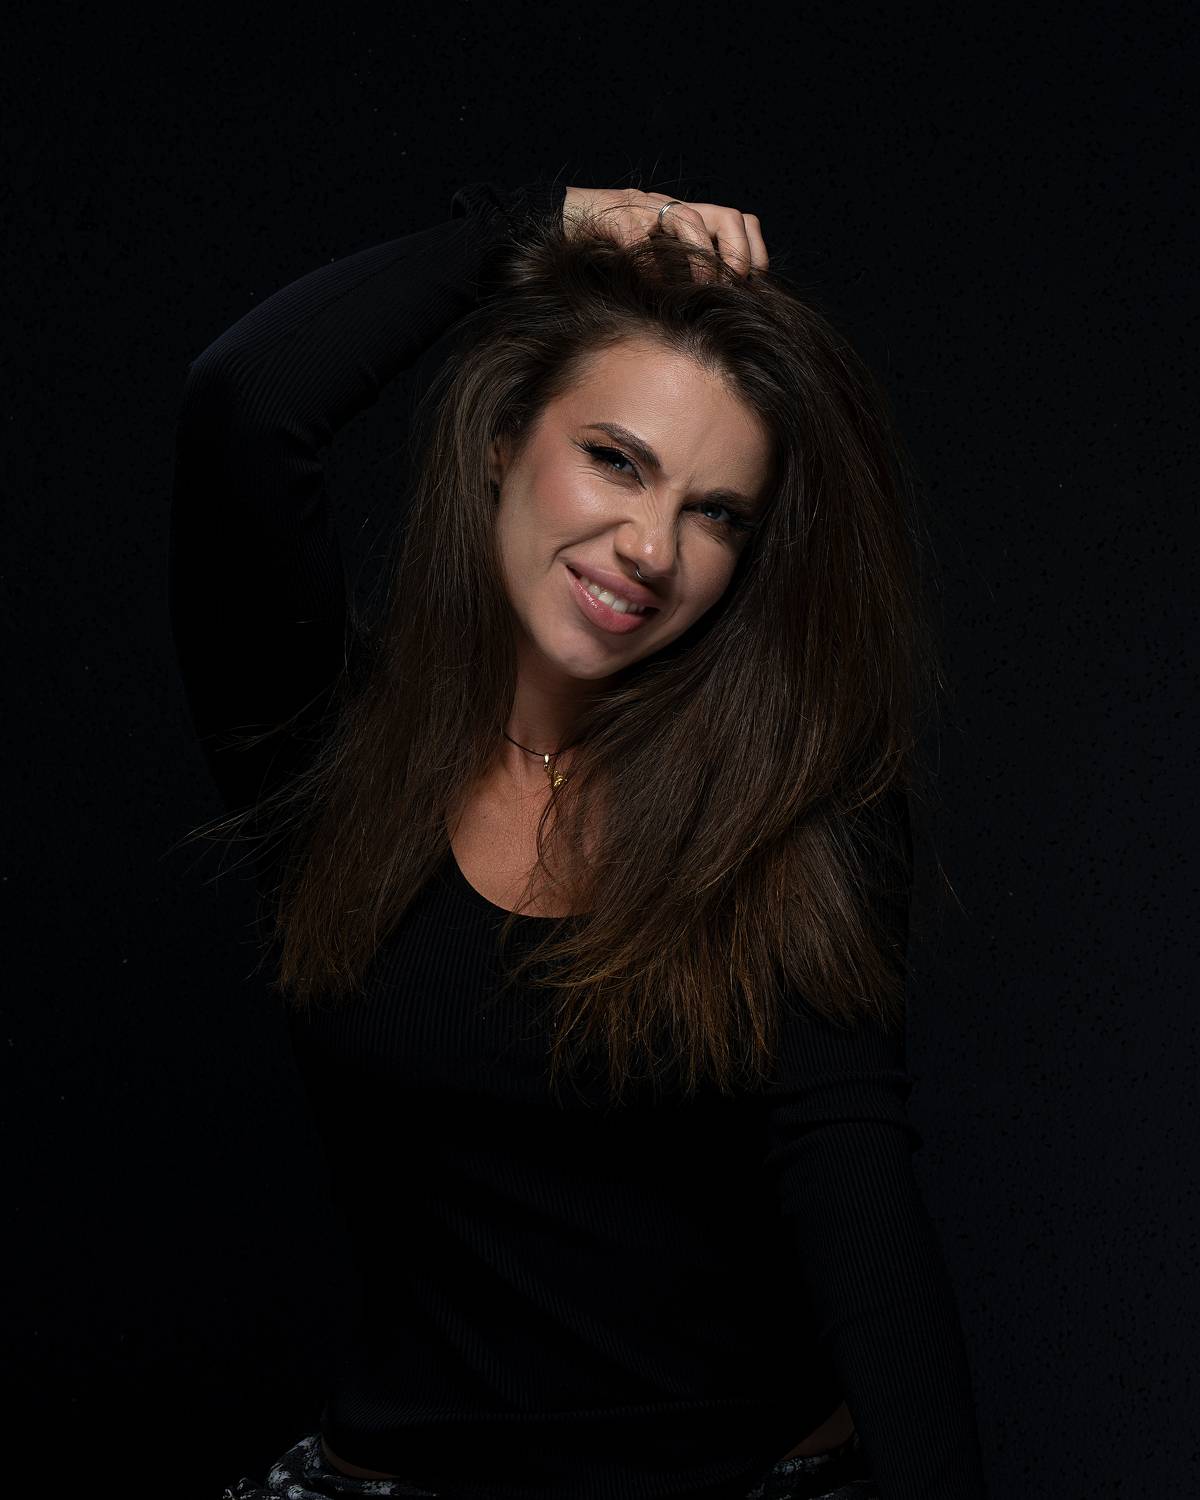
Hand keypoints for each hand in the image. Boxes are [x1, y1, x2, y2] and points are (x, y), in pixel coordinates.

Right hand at [561, 186, 767, 279]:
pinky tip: (652, 287)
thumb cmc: (608, 250)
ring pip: (688, 218)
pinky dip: (648, 262)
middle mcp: (670, 210)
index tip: (752, 286)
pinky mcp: (611, 216)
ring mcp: (642, 209)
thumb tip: (715, 313)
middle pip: (727, 217)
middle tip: (730, 289)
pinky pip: (636, 234)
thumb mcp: (653, 261)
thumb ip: (680, 276)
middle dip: (735, 255)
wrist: (560, 219)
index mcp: (684, 221)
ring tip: (698, 289)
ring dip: (701, 258)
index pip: (738, 223)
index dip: (753, 252)